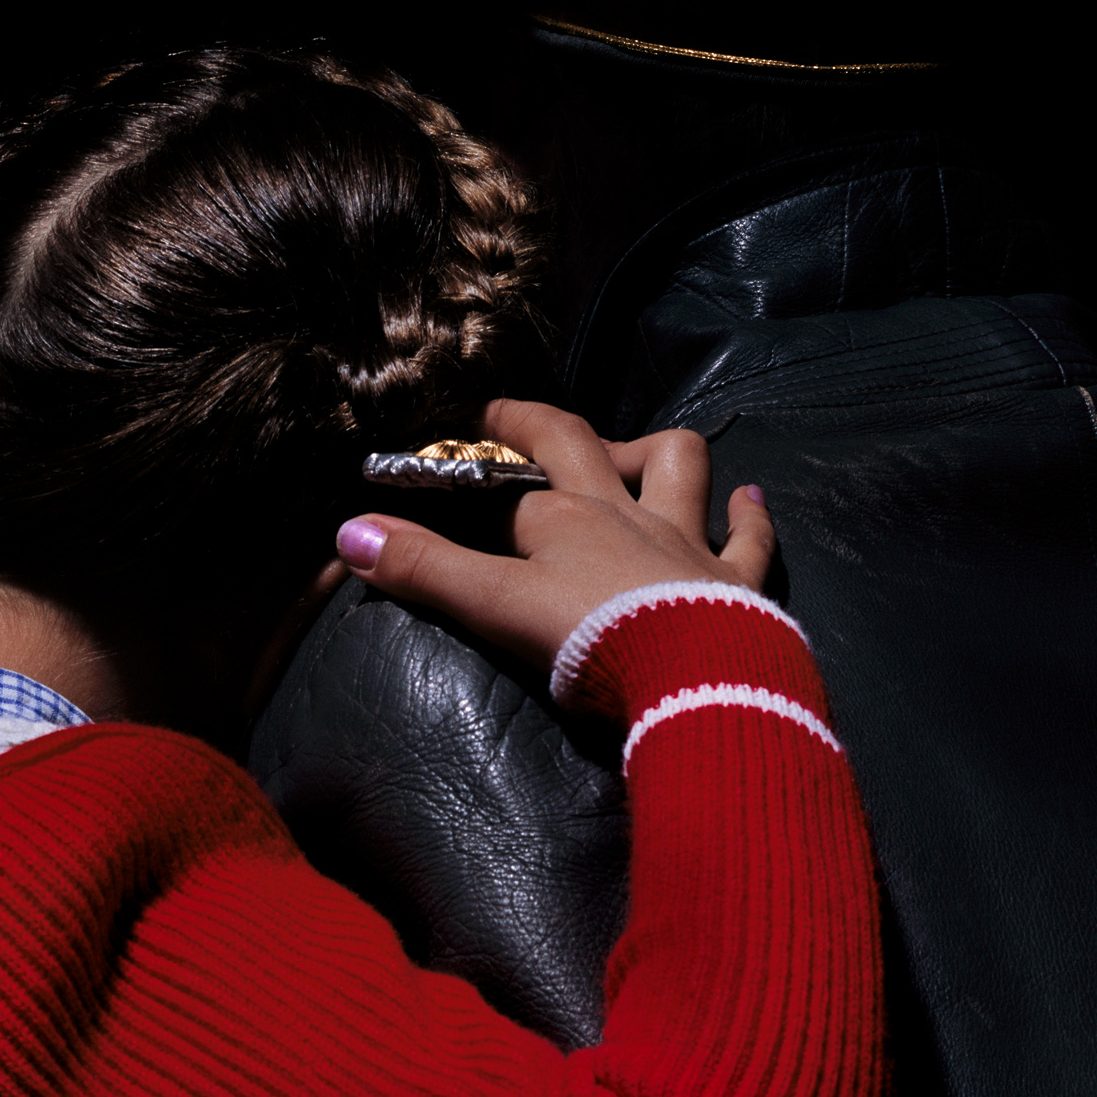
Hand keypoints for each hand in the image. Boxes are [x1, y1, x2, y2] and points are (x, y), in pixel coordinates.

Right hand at [334, 401, 773, 682]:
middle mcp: (626, 512)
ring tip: (644, 455)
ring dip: (657, 453)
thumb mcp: (492, 606)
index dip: (474, 473)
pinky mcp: (736, 582)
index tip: (448, 463)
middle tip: (514, 422)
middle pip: (584, 448)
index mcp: (564, 516)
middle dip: (543, 429)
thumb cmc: (588, 640)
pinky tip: (751, 501)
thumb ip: (425, 571)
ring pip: (678, 468)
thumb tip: (345, 534)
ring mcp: (686, 542)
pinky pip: (749, 539)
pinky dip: (750, 518)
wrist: (689, 675)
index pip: (510, 488)